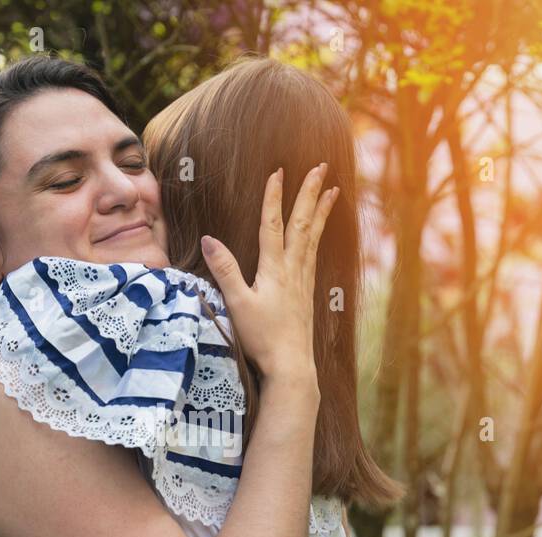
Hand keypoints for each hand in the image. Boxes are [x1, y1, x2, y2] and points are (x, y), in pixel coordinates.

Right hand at [199, 163, 338, 382]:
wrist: (291, 366)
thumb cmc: (263, 338)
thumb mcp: (238, 303)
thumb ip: (224, 270)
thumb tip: (209, 239)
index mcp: (274, 269)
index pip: (273, 224)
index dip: (274, 196)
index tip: (278, 171)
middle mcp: (293, 270)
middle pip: (302, 223)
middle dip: (310, 193)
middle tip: (320, 166)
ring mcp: (303, 281)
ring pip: (313, 237)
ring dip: (321, 211)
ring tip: (333, 190)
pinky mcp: (307, 293)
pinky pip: (315, 254)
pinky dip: (319, 236)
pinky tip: (320, 233)